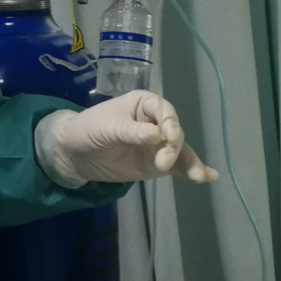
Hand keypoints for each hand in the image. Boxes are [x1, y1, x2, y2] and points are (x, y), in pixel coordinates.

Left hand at [35, 90, 218, 186]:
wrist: (73, 154)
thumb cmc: (88, 130)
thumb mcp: (107, 127)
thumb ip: (133, 132)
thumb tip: (158, 136)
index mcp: (144, 104)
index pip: (164, 111)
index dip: (170, 123)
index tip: (169, 137)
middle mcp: (156, 122)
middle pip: (175, 132)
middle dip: (173, 148)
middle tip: (163, 163)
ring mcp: (158, 145)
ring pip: (180, 151)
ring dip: (191, 163)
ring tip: (200, 176)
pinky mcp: (157, 165)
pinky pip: (177, 167)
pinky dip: (191, 171)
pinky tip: (207, 177)